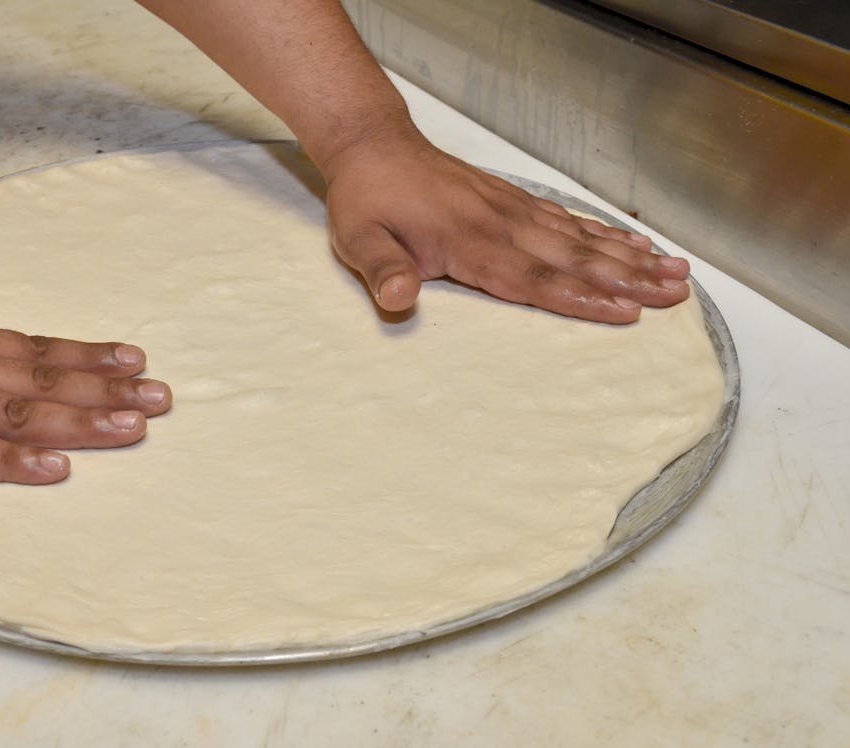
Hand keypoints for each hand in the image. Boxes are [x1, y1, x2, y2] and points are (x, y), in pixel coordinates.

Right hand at [0, 266, 170, 482]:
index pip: (32, 346)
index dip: (85, 356)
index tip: (133, 360)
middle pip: (40, 378)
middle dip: (105, 390)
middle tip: (162, 399)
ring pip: (15, 410)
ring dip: (77, 421)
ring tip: (134, 427)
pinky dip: (9, 460)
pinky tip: (53, 469)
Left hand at [322, 130, 689, 322]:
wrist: (374, 147)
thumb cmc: (368, 199)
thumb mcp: (359, 240)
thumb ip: (382, 270)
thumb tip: (398, 298)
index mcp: (469, 241)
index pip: (535, 277)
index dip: (581, 297)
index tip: (625, 312)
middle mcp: (501, 224)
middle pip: (574, 257)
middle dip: (628, 279)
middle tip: (676, 295)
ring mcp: (512, 210)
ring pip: (580, 237)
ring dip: (629, 256)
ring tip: (676, 272)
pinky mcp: (513, 202)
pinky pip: (567, 219)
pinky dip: (604, 232)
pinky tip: (634, 243)